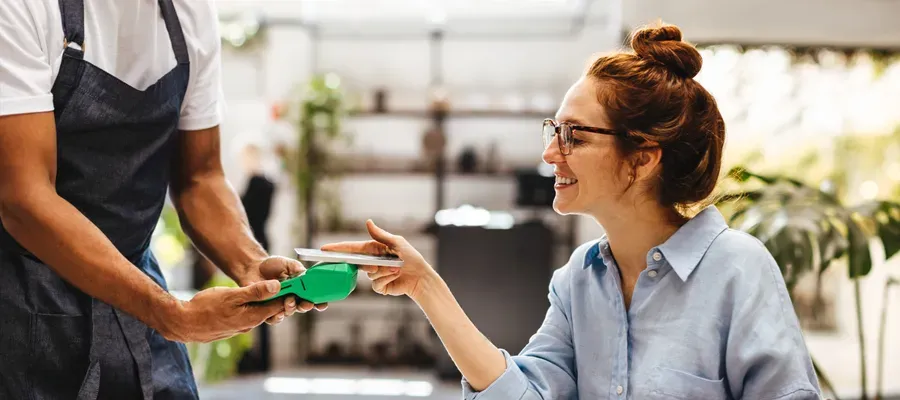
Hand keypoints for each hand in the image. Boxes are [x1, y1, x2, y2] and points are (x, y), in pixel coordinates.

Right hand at [163, 279, 284, 342]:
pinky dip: (251, 306)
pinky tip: (247, 297)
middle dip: (278, 298)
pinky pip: (247, 315)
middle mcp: (249, 325)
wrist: (183, 323)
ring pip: (258, 312)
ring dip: (264, 302)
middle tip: (284, 282)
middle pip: (269, 310)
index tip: (294, 282)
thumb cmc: (205, 307)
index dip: (287, 294)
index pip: (278, 306)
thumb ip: (255, 291)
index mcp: (253, 317)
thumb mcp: (232, 295)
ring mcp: (240, 327)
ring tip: (268, 287)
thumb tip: (278, 286)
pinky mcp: (232, 327)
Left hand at [244, 256, 328, 324]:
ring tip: (289, 303)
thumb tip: (305, 274)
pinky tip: (277, 313)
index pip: (313, 297)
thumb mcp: (287, 264)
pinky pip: (272, 318)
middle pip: (302, 307)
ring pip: (289, 312)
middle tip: (305, 303)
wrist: (253, 268)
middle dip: (305, 306)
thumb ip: (297, 269)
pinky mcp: (266, 310)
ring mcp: (280, 305)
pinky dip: (276, 317)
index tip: (322, 304)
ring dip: (291, 309)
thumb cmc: (273, 265)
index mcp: (301, 288)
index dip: (319, 302)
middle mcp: (293, 298)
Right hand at [320, 220, 436, 300]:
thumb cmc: (411, 257)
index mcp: (374, 249)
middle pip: (357, 263)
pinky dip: (387, 278)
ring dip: (385, 271)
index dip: (338, 248)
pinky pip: (376, 283)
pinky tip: (396, 275)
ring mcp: (375, 274)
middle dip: (368, 264)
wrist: (420, 277)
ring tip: (397, 268)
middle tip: (378, 265)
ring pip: (370, 273)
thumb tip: (367, 222)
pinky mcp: (379, 286)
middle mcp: (372, 261)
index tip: (324, 249)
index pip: (352, 248)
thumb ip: (380, 235)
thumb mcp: (396, 242)